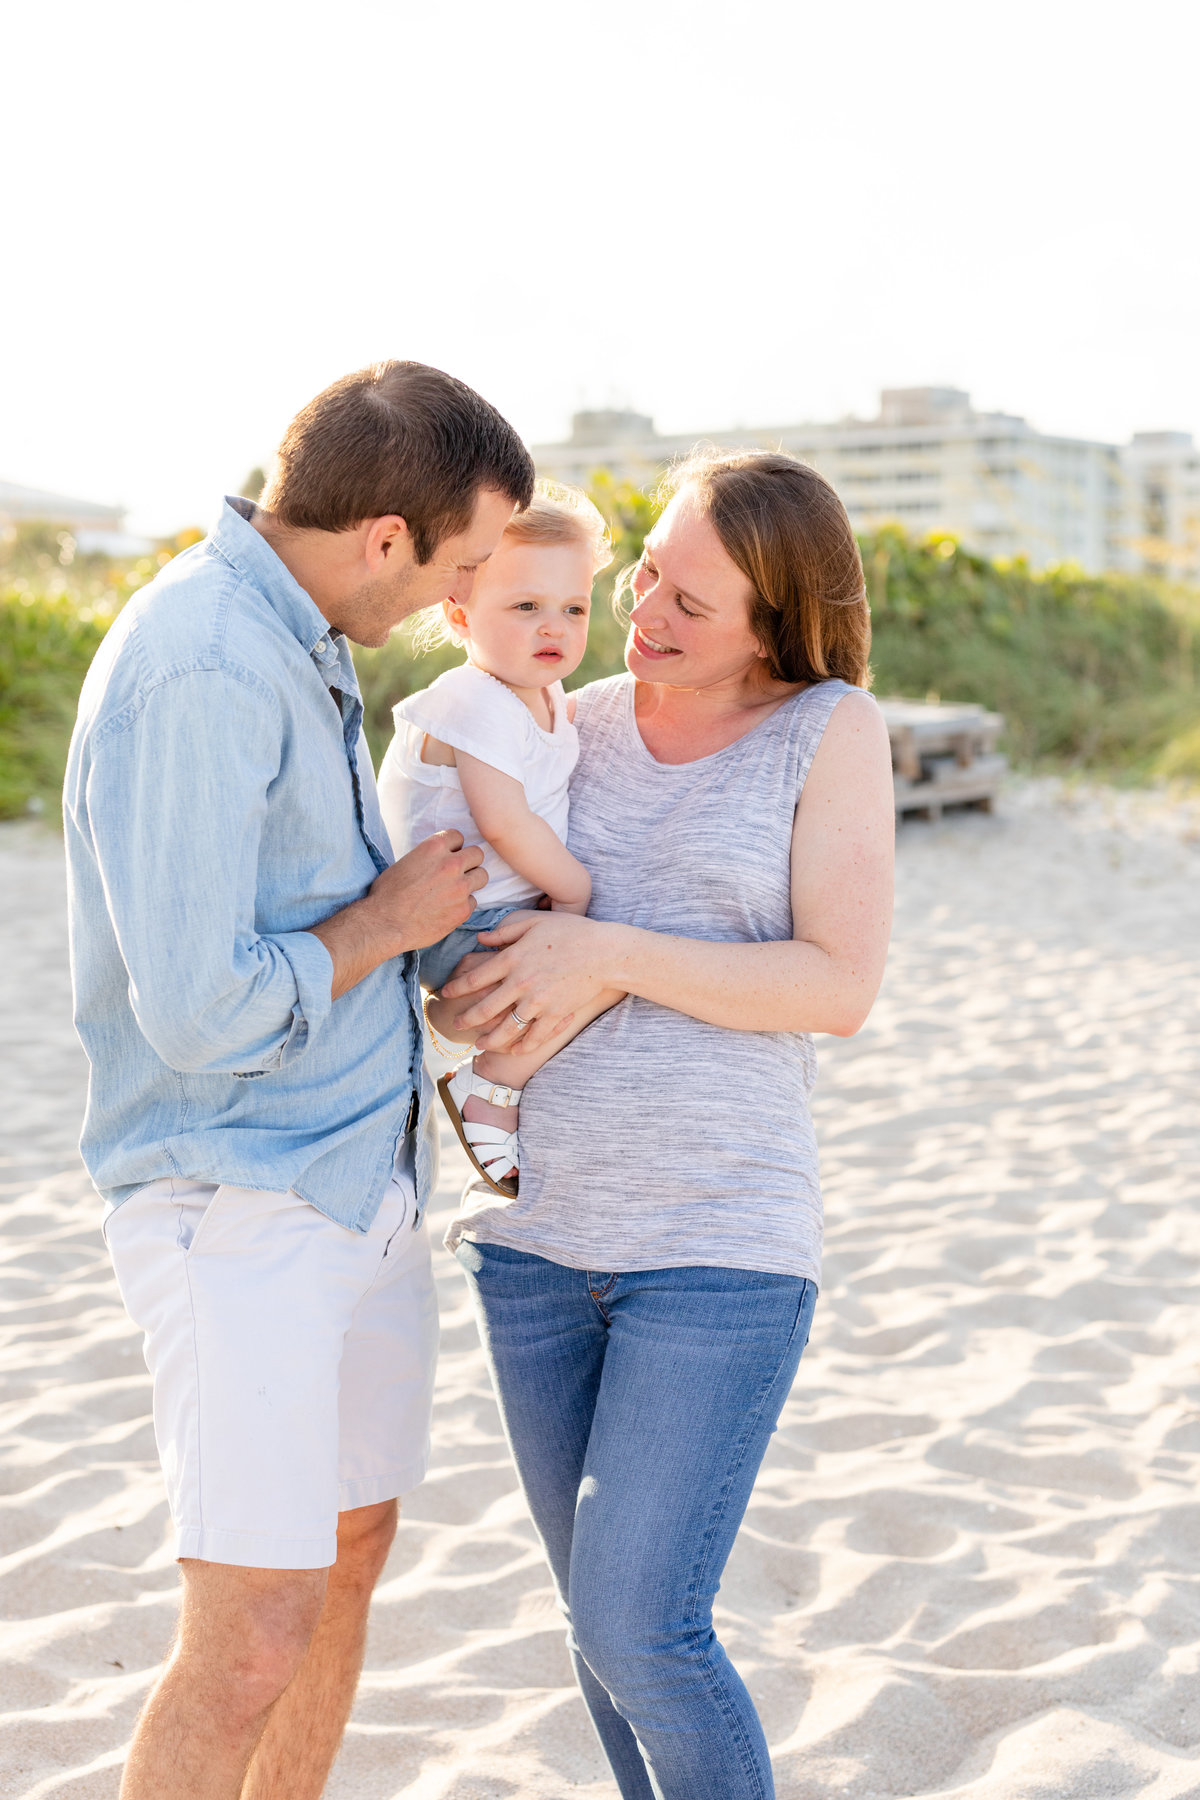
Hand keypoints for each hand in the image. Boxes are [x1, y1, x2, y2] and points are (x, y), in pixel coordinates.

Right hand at [367, 830, 486, 953]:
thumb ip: (428, 856)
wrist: (385, 924)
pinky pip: (473, 901)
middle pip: (477, 854)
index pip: (458, 836)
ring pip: (482, 876)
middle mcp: (451, 864)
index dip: (453, 847)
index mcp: (434, 847)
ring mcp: (460, 887)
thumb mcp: (405, 861)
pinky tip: (447, 909)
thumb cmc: (387, 894)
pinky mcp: (463, 909)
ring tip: (456, 890)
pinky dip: (463, 904)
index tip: (448, 856)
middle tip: (457, 873)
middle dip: (469, 862)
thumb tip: (440, 858)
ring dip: (472, 881)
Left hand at [441, 909, 620, 1053]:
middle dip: (467, 1019)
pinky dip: (522, 1046)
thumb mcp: (534, 922)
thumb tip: (480, 938)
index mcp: (512, 958)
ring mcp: (538, 1001)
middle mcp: (521, 983)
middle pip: (485, 1008)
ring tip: (479, 1045)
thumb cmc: (571, 932)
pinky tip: (513, 1050)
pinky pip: (534, 1036)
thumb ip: (505, 931)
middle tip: (455, 1025)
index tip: (445, 994)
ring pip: (506, 1029)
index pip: (475, 978)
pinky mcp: (556, 1014)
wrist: (604, 952)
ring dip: (490, 1039)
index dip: (457, 988)